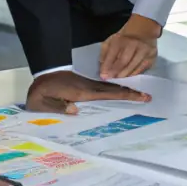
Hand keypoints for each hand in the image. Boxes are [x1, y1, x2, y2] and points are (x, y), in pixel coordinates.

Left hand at [26, 70, 151, 114]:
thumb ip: (57, 107)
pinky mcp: (84, 84)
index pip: (106, 94)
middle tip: (147, 96)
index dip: (122, 96)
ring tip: (139, 94)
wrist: (39, 74)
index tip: (138, 96)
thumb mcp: (42, 103)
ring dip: (123, 90)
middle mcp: (87, 87)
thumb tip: (75, 111)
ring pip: (109, 88)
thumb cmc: (39, 92)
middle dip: (129, 93)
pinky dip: (114, 90)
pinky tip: (120, 93)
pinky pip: (103, 87)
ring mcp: (86, 84)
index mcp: (80, 92)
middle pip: (112, 89)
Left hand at [99, 15, 160, 79]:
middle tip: (111, 80)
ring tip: (119, 80)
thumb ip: (105, 53)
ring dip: (125, 75)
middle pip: (124, 62)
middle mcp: (134, 44)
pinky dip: (134, 74)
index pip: (113, 54)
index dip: (107, 66)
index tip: (103, 76)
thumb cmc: (124, 38)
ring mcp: (144, 51)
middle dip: (116, 72)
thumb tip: (103, 68)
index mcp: (121, 39)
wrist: (144, 30)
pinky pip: (142, 69)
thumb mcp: (112, 40)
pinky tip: (129, 77)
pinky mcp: (152, 57)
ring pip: (133, 67)